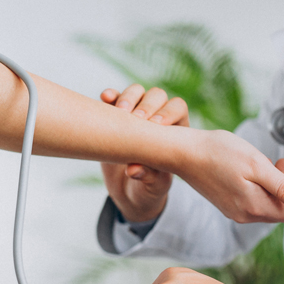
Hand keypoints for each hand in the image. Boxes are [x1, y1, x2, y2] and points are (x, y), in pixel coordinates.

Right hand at [99, 85, 186, 222]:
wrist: (128, 191)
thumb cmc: (148, 187)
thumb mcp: (152, 186)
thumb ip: (148, 177)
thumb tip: (133, 170)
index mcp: (176, 130)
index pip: (178, 109)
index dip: (169, 113)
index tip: (156, 126)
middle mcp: (157, 116)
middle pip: (157, 96)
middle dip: (147, 104)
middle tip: (136, 118)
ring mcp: (135, 113)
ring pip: (136, 92)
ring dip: (128, 97)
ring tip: (120, 112)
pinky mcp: (115, 115)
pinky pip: (113, 99)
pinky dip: (110, 96)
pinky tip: (105, 97)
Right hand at [171, 129, 283, 222]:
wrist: (184, 153)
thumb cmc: (217, 153)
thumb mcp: (257, 165)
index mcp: (255, 207)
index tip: (282, 168)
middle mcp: (245, 215)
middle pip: (281, 211)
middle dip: (283, 187)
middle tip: (273, 163)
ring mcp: (234, 212)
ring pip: (267, 206)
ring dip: (269, 186)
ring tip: (257, 165)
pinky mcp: (227, 205)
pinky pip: (251, 202)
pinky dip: (255, 187)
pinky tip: (244, 171)